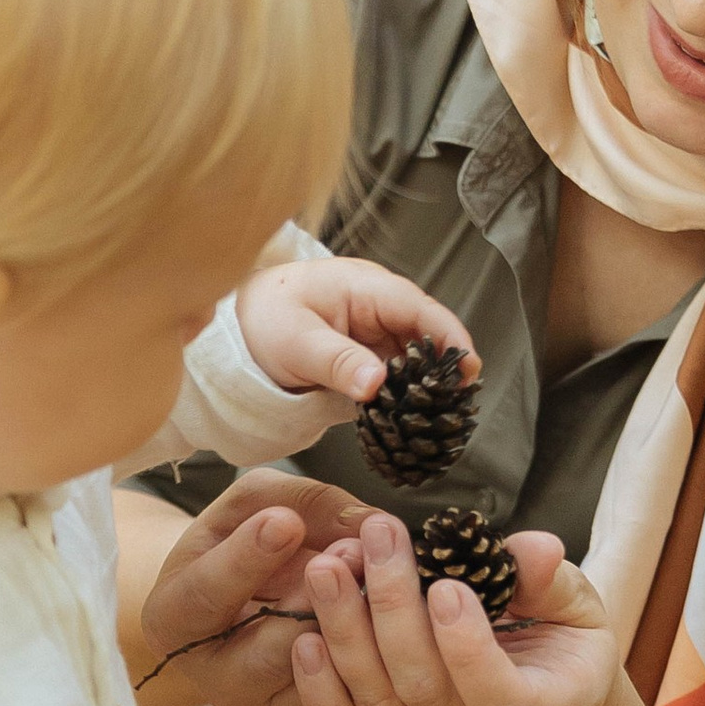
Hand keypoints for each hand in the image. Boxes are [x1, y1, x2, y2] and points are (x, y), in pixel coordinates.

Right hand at [133, 467, 377, 705]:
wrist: (238, 606)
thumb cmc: (238, 546)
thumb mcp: (249, 508)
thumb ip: (298, 503)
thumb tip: (363, 522)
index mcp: (175, 618)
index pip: (206, 594)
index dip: (245, 559)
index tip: (284, 522)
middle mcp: (212, 675)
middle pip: (265, 651)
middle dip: (313, 601)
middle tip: (352, 551)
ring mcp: (260, 705)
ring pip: (313, 678)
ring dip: (351, 627)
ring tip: (376, 575)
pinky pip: (345, 696)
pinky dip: (372, 654)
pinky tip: (391, 614)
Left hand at [235, 256, 473, 409]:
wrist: (236, 326)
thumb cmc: (262, 319)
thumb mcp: (295, 343)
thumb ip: (336, 363)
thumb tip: (376, 384)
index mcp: (364, 287)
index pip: (419, 309)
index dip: (449, 336)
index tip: (468, 368)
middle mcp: (377, 306)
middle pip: (425, 335)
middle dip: (443, 368)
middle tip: (453, 405)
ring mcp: (375, 332)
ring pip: (415, 359)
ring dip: (424, 386)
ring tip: (434, 417)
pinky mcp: (368, 356)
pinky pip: (397, 375)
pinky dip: (404, 395)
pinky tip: (408, 418)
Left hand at [290, 507, 619, 705]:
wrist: (539, 694)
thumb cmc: (561, 641)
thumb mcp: (575, 607)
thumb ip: (552, 580)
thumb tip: (532, 548)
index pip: (500, 699)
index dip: (466, 647)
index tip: (444, 585)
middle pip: (423, 690)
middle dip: (392, 607)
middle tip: (374, 537)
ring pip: (378, 705)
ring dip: (346, 633)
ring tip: (328, 567)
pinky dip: (320, 690)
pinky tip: (306, 637)